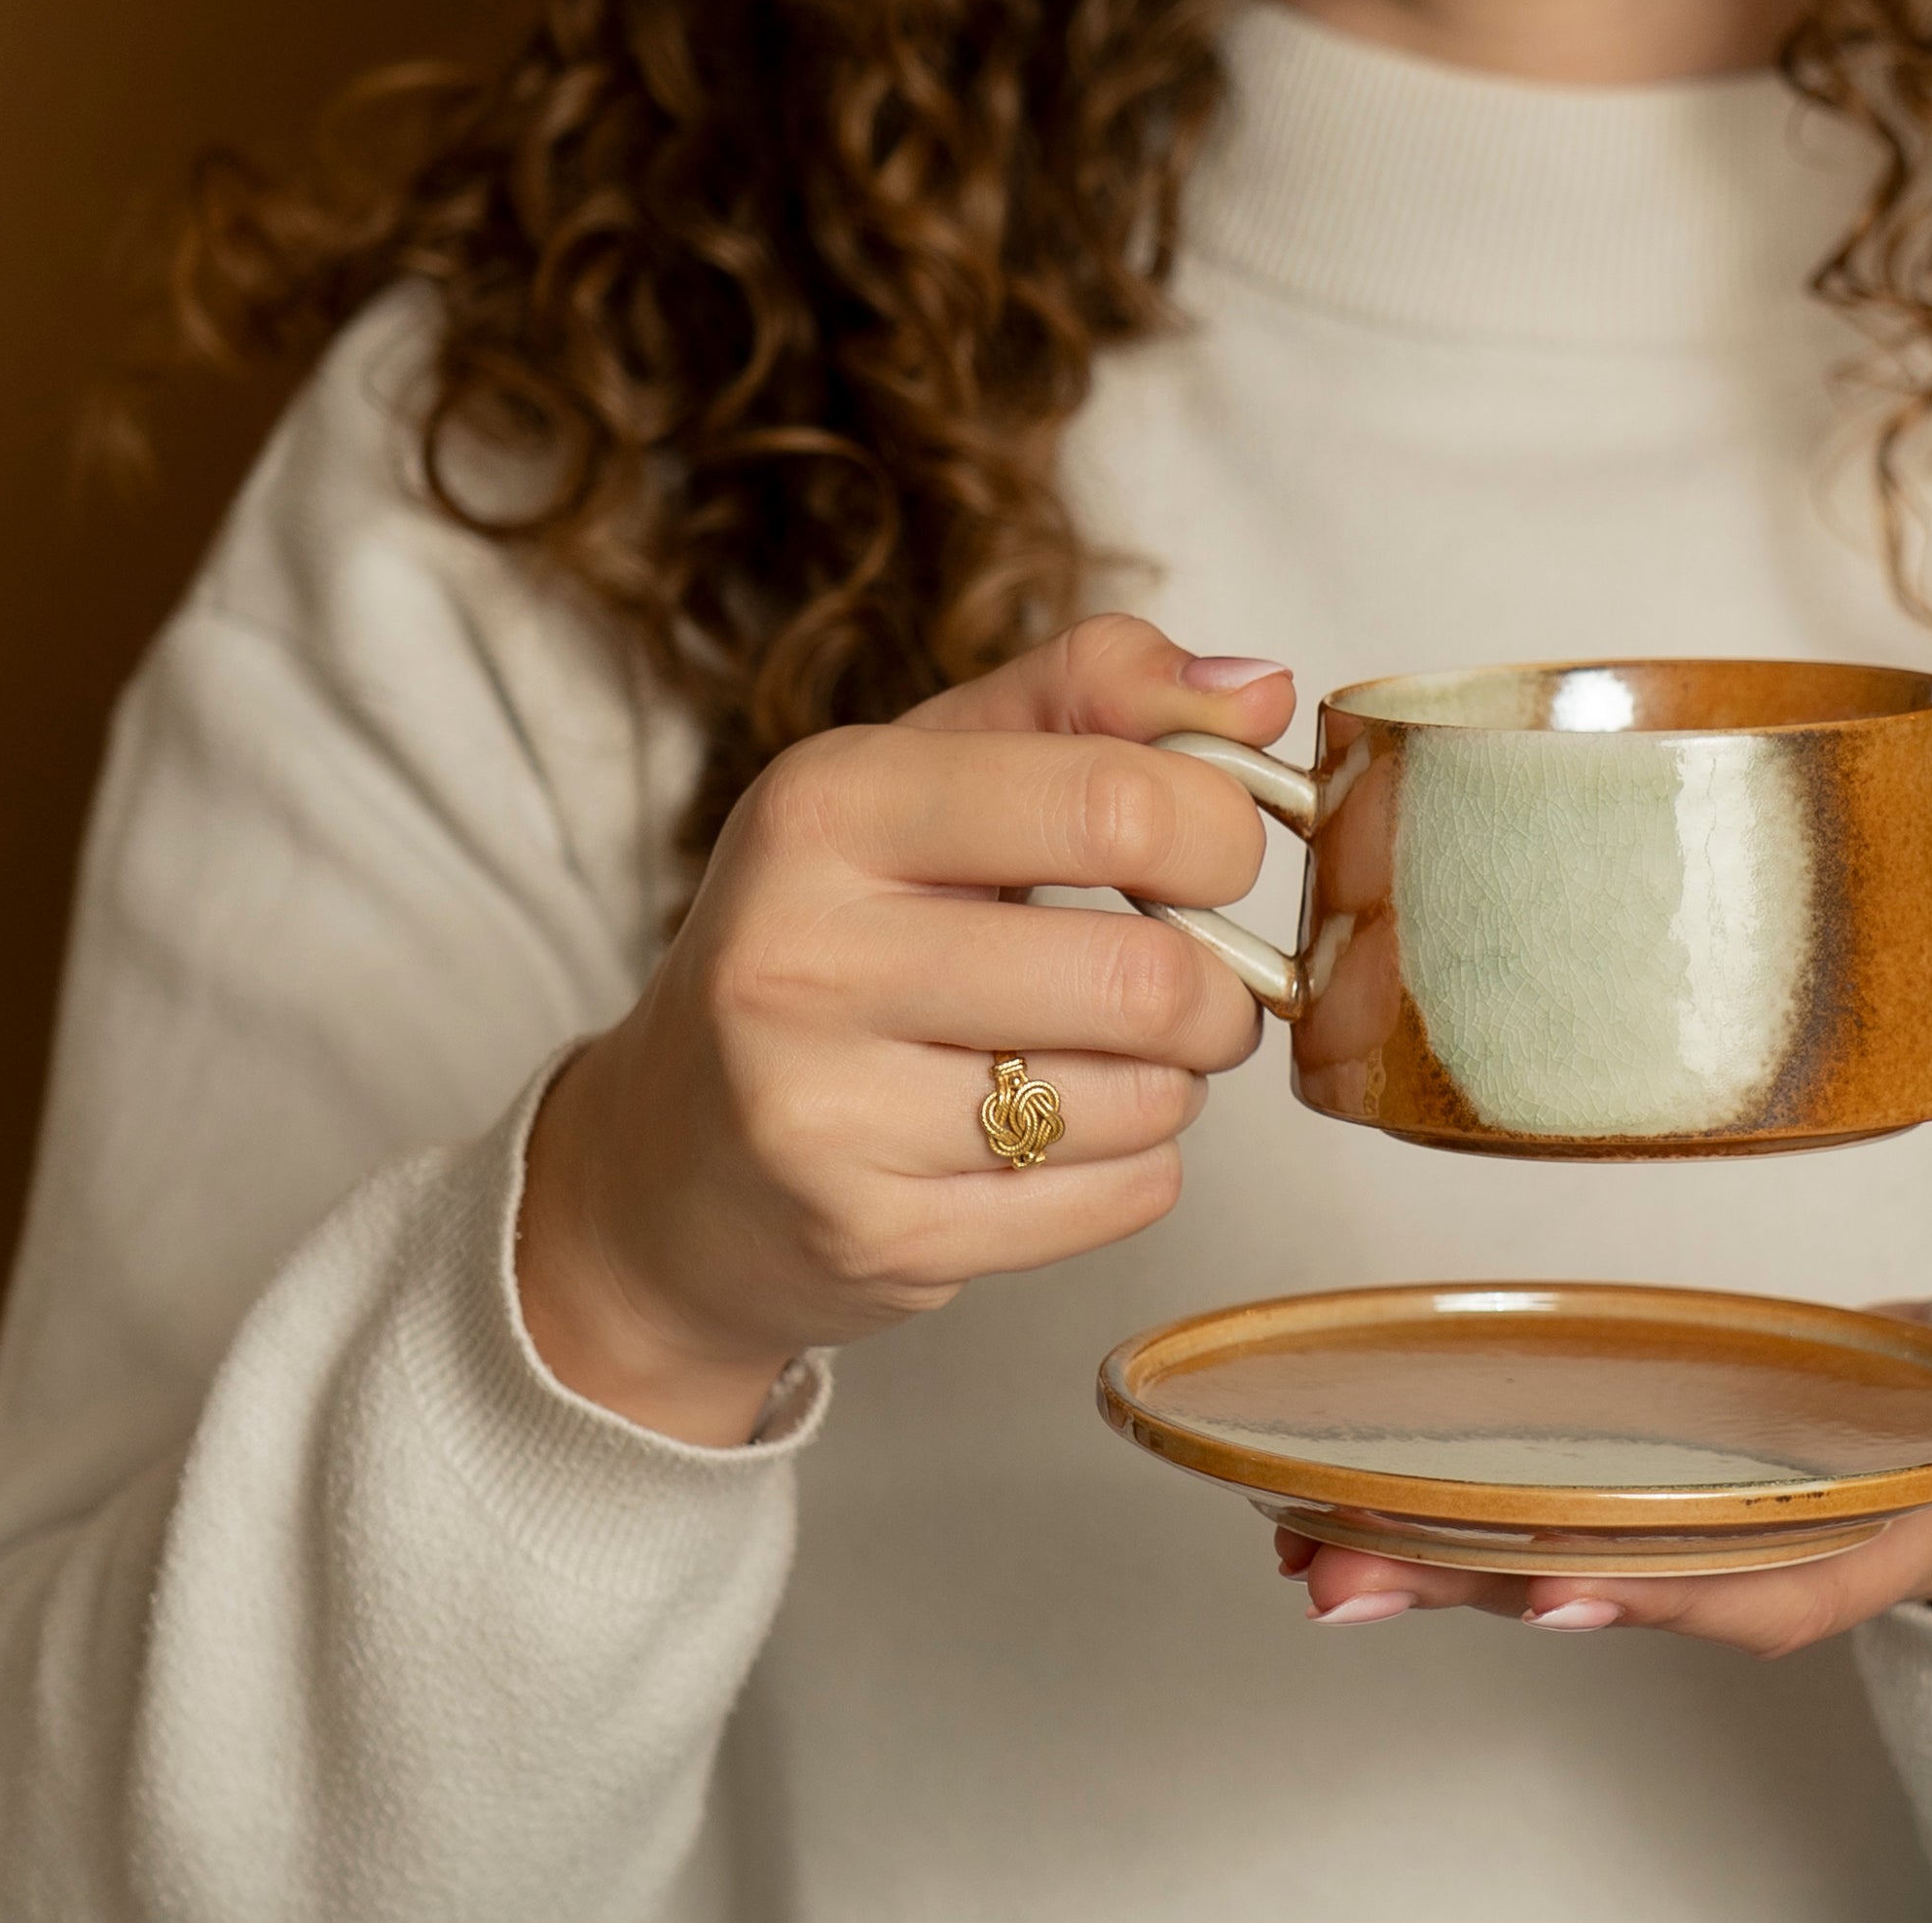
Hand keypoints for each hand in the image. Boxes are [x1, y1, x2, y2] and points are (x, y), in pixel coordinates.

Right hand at [517, 615, 1299, 1443]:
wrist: (671, 1164)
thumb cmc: (834, 937)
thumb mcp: (921, 775)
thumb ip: (1085, 700)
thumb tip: (1261, 692)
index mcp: (827, 804)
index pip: (1117, 800)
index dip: (1224, 832)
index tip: (1217, 853)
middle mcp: (805, 955)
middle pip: (1147, 974)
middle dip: (1223, 986)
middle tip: (1197, 984)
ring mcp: (827, 1112)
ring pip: (1146, 1097)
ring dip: (1176, 1080)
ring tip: (1111, 1057)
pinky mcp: (876, 1238)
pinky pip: (1121, 1197)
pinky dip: (1136, 1166)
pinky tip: (1064, 1139)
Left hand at [1285, 1204, 1931, 1650]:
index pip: (1800, 1566)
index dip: (1683, 1585)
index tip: (1562, 1580)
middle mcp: (1829, 1527)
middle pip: (1655, 1584)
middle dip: (1502, 1583)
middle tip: (1342, 1570)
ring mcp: (1762, 1501)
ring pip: (1597, 1552)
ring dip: (1452, 1561)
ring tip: (1306, 1552)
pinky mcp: (1713, 1461)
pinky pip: (1584, 1497)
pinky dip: (1471, 1508)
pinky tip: (1357, 1500)